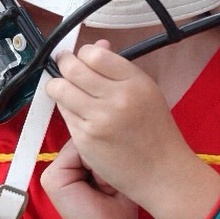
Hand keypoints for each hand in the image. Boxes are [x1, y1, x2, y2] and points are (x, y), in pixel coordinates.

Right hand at [40, 138, 137, 218]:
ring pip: (83, 143)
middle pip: (85, 137)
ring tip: (108, 184)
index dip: (107, 146)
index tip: (118, 167)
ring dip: (101, 159)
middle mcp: (59, 165)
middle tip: (113, 181)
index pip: (90, 136)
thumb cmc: (119, 209)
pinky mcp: (52, 177)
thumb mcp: (113, 171)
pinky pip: (78, 153)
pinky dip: (95, 166)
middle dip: (104, 152)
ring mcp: (52, 171)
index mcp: (72, 163)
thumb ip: (103, 149)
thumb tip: (104, 125)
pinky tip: (101, 185)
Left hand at [45, 40, 192, 205]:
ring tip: (62, 87)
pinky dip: (66, 109)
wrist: (163, 172)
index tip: (82, 57)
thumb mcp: (147, 91)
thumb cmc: (156, 133)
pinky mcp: (85, 139)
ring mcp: (99, 119)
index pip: (95, 54)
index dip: (84, 53)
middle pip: (73, 68)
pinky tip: (76, 112)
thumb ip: (119, 69)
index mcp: (135, 82)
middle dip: (64, 64)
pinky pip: (64, 114)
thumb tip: (97, 46)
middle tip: (64, 65)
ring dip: (57, 85)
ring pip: (60, 89)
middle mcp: (117, 98)